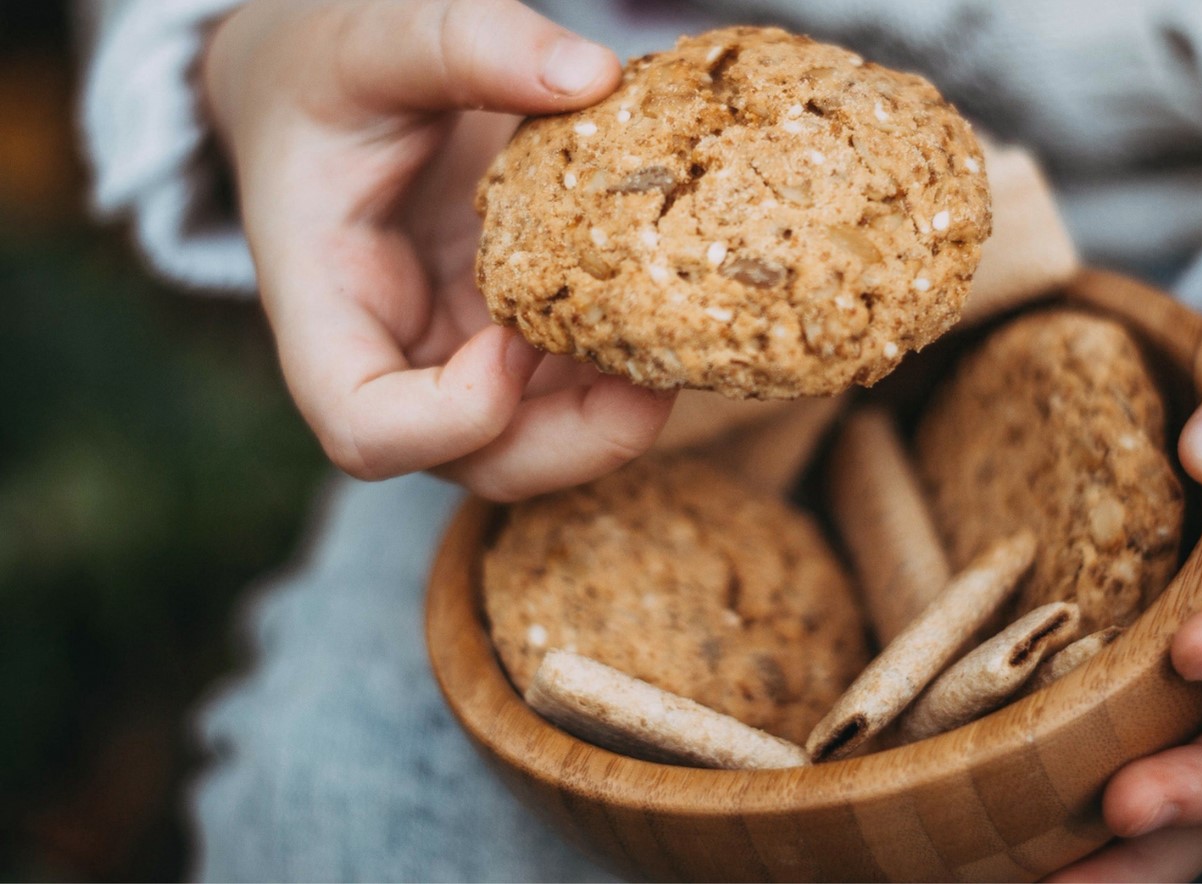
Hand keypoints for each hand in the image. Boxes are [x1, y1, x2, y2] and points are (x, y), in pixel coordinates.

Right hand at [203, 0, 673, 499]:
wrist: (328, 83)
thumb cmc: (330, 69)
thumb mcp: (376, 37)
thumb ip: (466, 43)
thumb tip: (591, 74)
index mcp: (326, 306)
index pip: (364, 429)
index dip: (447, 419)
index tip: (512, 338)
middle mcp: (394, 356)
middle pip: (479, 463)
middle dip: (575, 442)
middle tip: (654, 378)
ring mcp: (459, 356)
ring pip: (543, 441)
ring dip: (620, 413)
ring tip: (681, 338)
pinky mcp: (514, 335)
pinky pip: (576, 384)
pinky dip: (630, 364)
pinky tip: (676, 305)